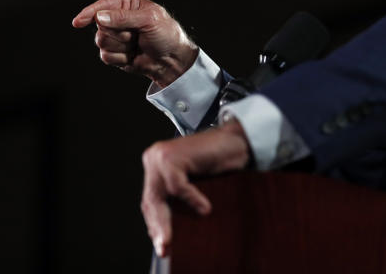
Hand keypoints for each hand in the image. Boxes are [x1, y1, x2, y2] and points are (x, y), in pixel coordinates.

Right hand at [71, 0, 198, 87]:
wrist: (171, 60)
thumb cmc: (166, 35)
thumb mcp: (149, 20)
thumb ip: (123, 18)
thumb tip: (99, 16)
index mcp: (127, 1)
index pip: (103, 5)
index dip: (90, 13)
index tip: (79, 21)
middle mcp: (117, 15)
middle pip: (100, 25)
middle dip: (118, 33)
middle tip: (136, 35)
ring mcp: (114, 33)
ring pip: (101, 41)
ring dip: (121, 47)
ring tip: (135, 44)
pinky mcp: (113, 50)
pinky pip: (105, 56)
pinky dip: (120, 58)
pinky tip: (132, 55)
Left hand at [141, 120, 251, 256]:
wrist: (236, 139)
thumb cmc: (219, 161)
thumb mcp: (194, 184)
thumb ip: (179, 198)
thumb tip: (169, 229)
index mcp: (156, 165)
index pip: (150, 199)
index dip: (154, 223)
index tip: (160, 242)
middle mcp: (154, 158)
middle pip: (150, 199)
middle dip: (158, 226)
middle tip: (164, 246)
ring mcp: (161, 156)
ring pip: (159, 196)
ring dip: (166, 221)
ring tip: (172, 240)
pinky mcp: (172, 157)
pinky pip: (177, 187)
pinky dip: (192, 199)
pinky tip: (205, 208)